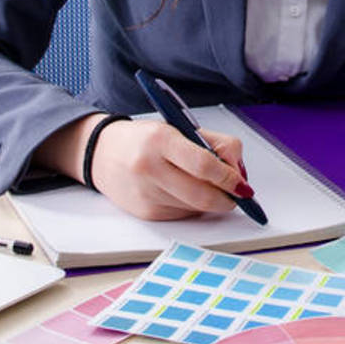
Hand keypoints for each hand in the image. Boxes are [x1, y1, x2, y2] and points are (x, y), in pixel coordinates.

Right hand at [89, 117, 248, 221]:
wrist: (102, 153)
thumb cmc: (147, 139)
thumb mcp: (181, 128)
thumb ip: (217, 145)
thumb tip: (240, 175)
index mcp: (161, 140)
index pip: (203, 164)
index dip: (229, 177)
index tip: (242, 183)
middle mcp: (149, 168)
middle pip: (202, 195)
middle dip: (228, 199)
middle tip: (238, 194)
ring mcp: (146, 194)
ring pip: (195, 208)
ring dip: (211, 201)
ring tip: (206, 184)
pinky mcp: (145, 213)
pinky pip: (182, 215)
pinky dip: (192, 206)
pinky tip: (183, 191)